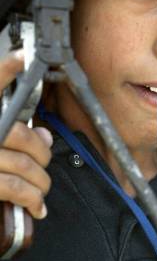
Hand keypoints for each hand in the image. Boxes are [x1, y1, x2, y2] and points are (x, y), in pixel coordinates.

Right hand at [0, 51, 52, 218]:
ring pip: (22, 164)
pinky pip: (12, 188)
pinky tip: (36, 205)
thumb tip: (44, 138)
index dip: (7, 67)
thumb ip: (13, 129)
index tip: (24, 55)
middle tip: (44, 161)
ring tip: (41, 187)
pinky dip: (31, 198)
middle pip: (21, 135)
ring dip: (40, 180)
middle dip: (41, 152)